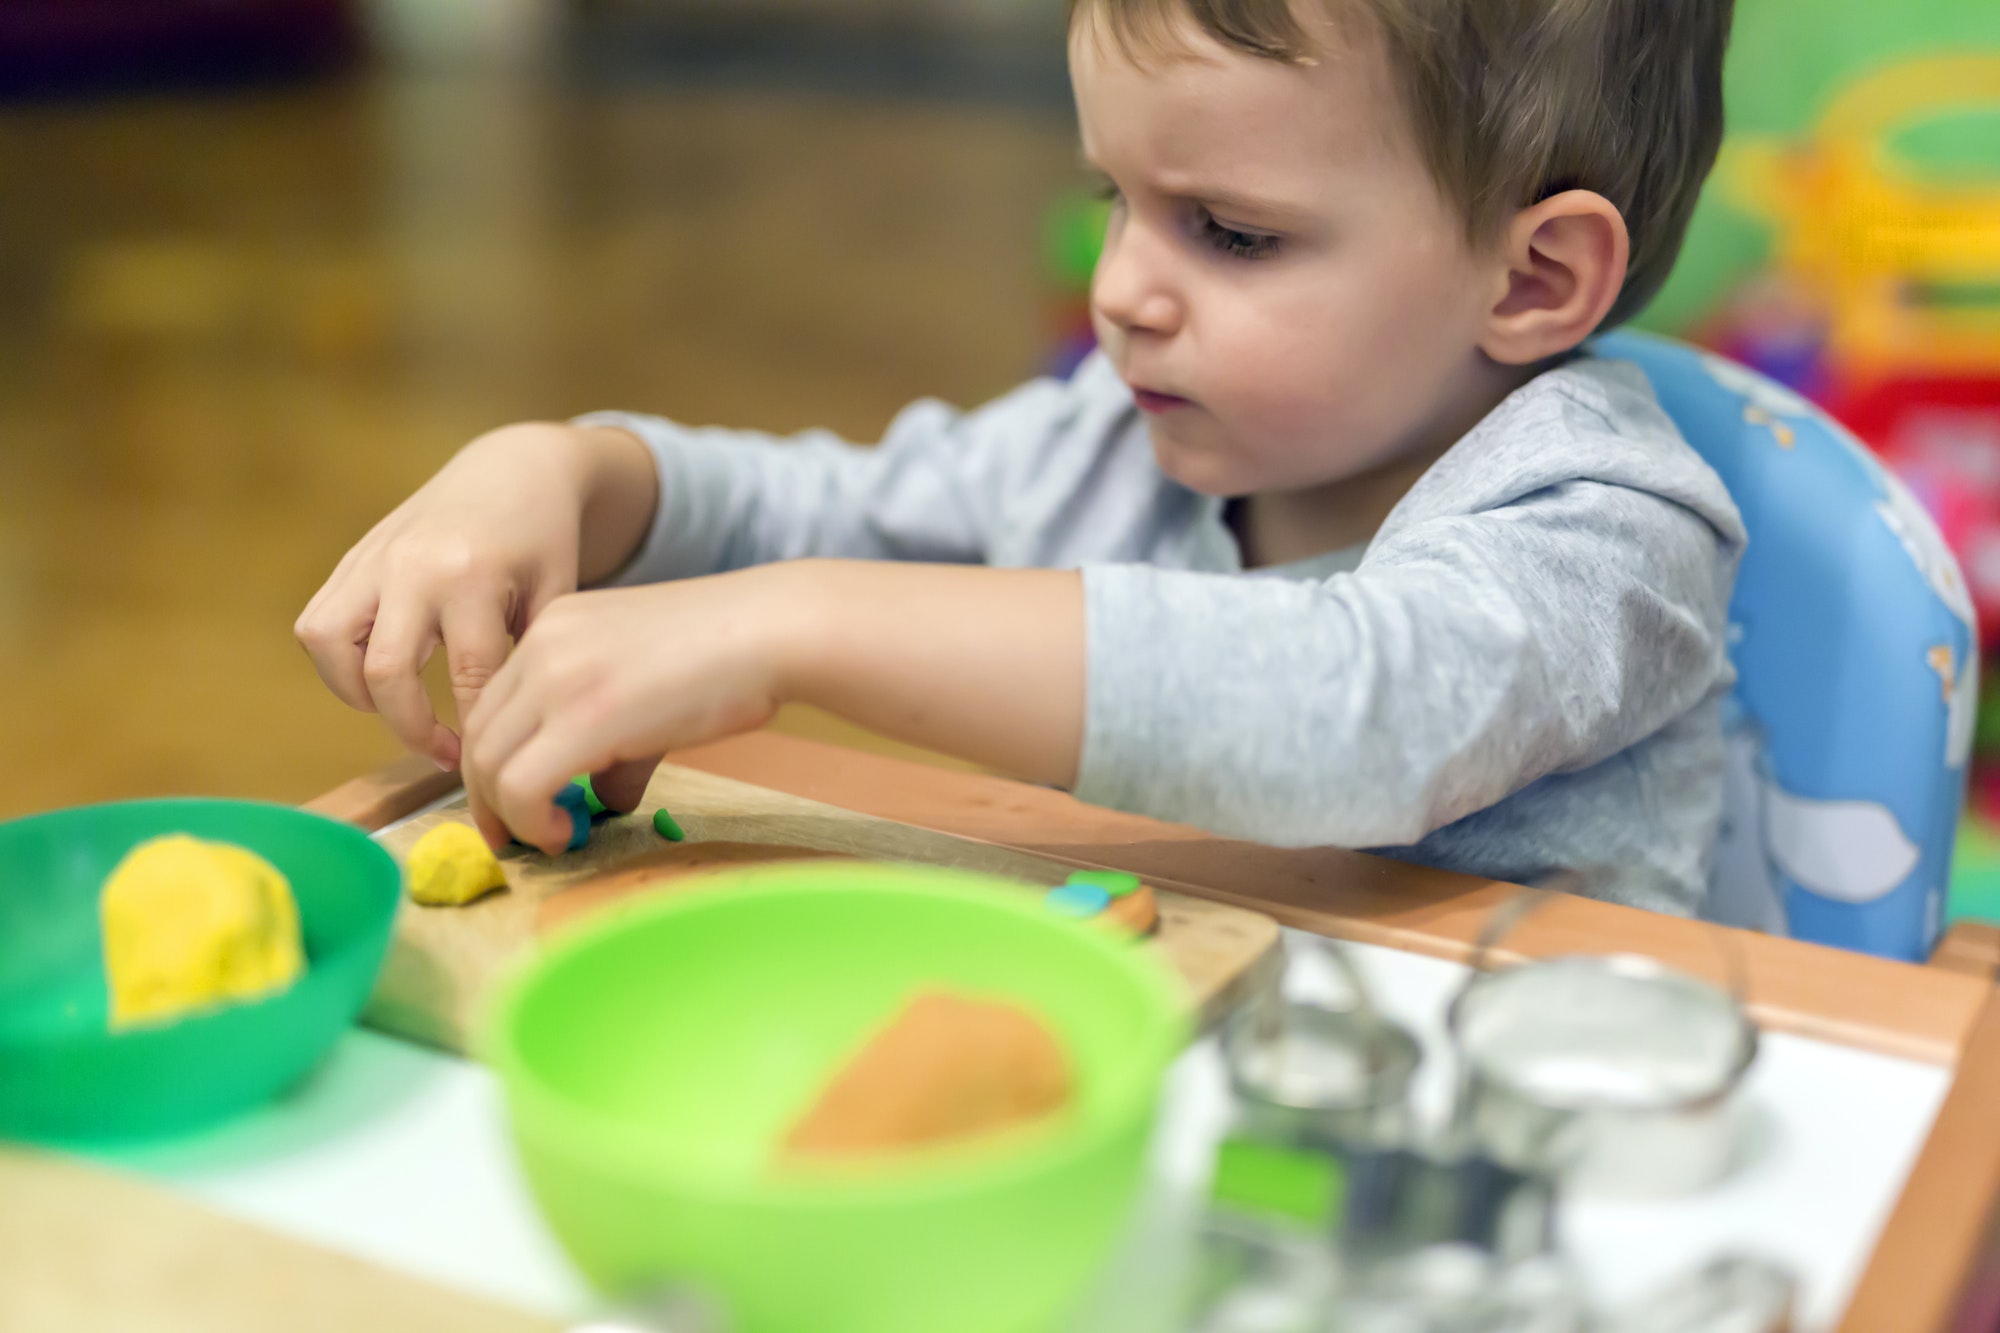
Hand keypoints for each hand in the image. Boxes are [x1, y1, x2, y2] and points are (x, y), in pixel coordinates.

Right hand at [294, 423, 655, 769]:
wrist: (512, 470)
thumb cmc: (544, 541)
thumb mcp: (557, 596)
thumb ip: (532, 659)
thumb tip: (513, 739)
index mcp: (473, 576)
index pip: (467, 679)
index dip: (476, 732)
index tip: (487, 762)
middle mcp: (413, 567)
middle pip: (386, 673)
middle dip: (412, 729)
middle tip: (445, 753)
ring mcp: (374, 559)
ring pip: (328, 645)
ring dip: (356, 693)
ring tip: (399, 712)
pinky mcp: (353, 559)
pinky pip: (317, 622)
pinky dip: (337, 662)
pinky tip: (380, 678)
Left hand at [460, 559, 1086, 852]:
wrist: (774, 631)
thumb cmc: (733, 657)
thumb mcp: (653, 686)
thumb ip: (617, 740)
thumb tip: (604, 797)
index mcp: (555, 625)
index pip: (495, 704)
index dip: (495, 763)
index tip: (513, 806)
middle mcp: (542, 645)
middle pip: (479, 737)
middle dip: (488, 798)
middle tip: (515, 838)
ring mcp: (556, 678)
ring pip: (489, 765)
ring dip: (509, 816)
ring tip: (549, 839)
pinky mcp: (581, 718)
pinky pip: (520, 785)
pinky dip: (530, 821)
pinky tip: (565, 835)